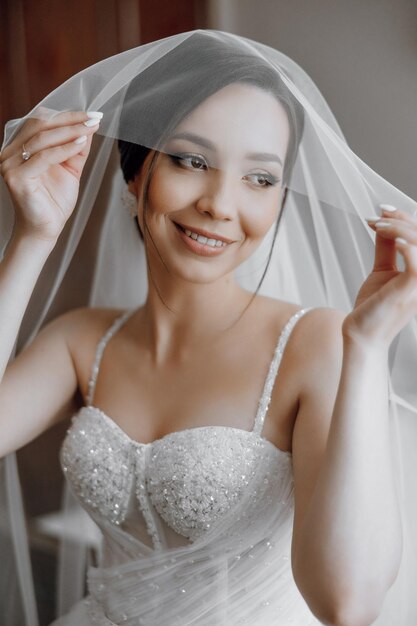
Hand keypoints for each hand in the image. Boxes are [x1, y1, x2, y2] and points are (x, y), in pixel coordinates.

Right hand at [0, 109, 101, 242]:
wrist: (46, 229)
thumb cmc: (54, 201)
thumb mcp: (70, 169)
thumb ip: (76, 148)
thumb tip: (88, 126)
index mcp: (19, 146)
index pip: (41, 121)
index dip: (66, 115)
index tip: (92, 114)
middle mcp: (10, 152)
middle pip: (40, 124)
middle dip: (70, 119)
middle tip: (94, 117)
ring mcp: (10, 164)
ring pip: (42, 138)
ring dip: (70, 131)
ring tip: (90, 128)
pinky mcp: (17, 177)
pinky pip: (44, 156)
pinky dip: (64, 148)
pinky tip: (81, 143)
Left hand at [342, 205, 416, 349]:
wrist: (360, 334)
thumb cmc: (372, 307)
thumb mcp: (381, 270)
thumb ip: (387, 247)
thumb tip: (384, 221)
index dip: (406, 219)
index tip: (382, 210)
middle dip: (401, 221)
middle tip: (375, 218)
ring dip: (400, 230)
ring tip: (377, 227)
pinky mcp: (410, 291)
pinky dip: (408, 247)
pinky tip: (393, 240)